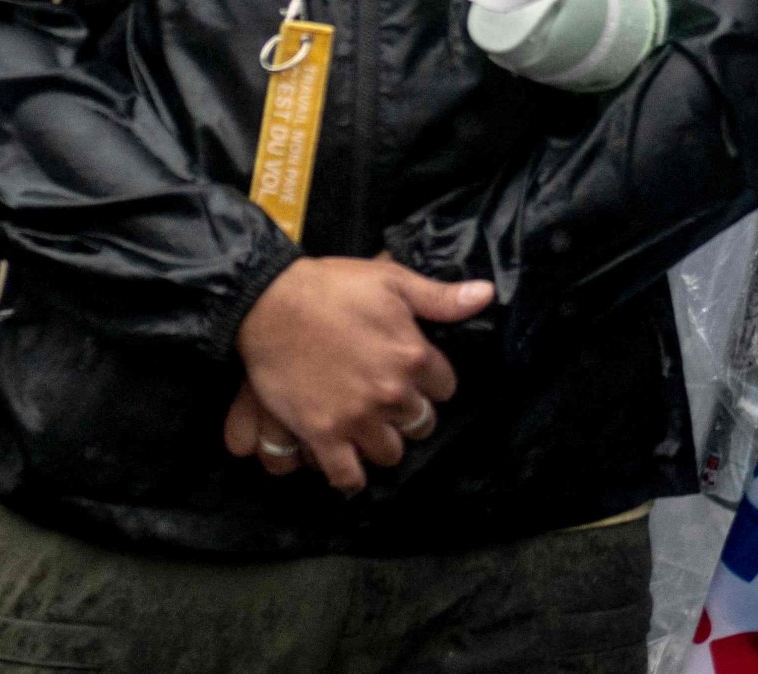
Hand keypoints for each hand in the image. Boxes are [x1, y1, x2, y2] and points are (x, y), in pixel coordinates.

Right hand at [232, 256, 493, 492]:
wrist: (271, 303)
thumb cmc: (332, 286)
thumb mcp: (392, 280)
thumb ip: (440, 297)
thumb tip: (486, 295)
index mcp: (413, 355)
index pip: (445, 388)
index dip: (432, 383)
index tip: (416, 377)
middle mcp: (391, 393)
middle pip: (420, 424)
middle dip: (410, 415)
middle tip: (391, 404)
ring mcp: (357, 417)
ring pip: (390, 453)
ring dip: (383, 443)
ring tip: (370, 429)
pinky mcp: (323, 435)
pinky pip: (348, 476)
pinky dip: (351, 476)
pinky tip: (349, 463)